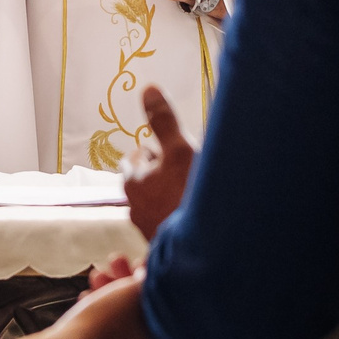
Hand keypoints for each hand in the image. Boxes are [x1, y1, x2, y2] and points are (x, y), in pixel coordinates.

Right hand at [60, 265, 154, 338]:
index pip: (157, 303)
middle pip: (135, 309)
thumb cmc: (105, 320)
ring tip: (95, 273)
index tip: (137, 261)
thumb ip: (145, 282)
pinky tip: (85, 296)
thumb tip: (147, 276)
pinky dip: (94, 309)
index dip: (148, 279)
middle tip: (114, 260)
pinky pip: (99, 328)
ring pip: (115, 316)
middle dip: (123, 280)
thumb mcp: (132, 291)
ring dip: (106, 290)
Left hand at [122, 84, 196, 240]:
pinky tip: (199, 212)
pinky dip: (181, 214)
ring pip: (160, 201)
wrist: (205, 250)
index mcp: (133, 182)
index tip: (180, 152)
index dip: (160, 149)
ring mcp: (149, 229)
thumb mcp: (179, 151)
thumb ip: (163, 120)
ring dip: (175, 194)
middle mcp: (135, 207)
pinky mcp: (164, 245)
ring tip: (197, 192)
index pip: (139, 155)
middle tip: (191, 171)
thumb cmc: (189, 199)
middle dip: (166, 172)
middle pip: (149, 179)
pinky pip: (170, 221)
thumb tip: (147, 87)